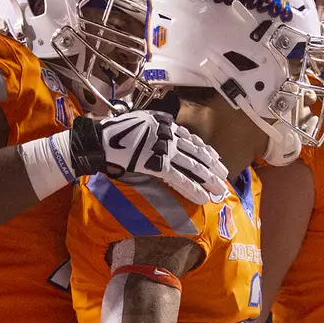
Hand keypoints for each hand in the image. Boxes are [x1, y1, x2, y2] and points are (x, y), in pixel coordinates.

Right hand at [72, 111, 228, 204]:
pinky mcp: (157, 164)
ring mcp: (164, 148)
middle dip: (212, 167)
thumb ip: (154, 132)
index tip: (216, 159)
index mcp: (165, 123)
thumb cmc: (113, 134)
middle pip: (197, 152)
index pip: (192, 138)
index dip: (206, 151)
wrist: (98, 140)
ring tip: (219, 191)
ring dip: (209, 180)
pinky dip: (193, 189)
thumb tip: (162, 143)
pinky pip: (180, 179)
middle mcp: (168, 134)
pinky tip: (204, 198)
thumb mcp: (139, 125)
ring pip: (193, 166)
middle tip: (225, 176)